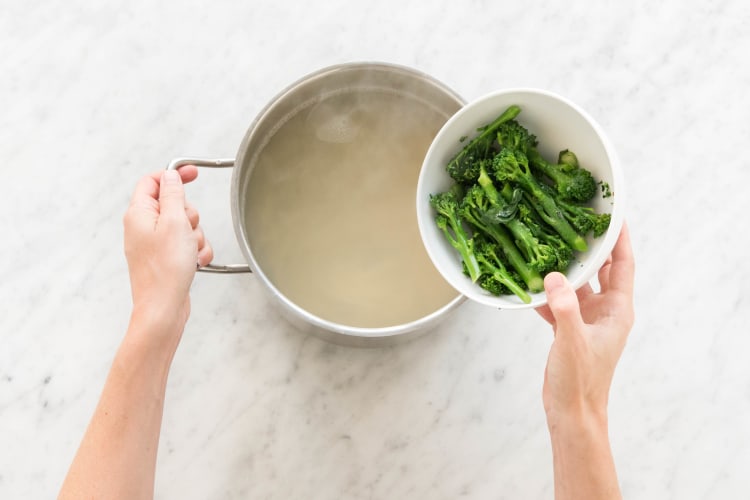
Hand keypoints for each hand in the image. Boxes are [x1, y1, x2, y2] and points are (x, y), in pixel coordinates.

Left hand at [123, 167, 212, 341]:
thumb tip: (171, 176)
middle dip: (190, 216)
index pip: (154, 181)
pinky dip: (195, 252)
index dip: (174, 175)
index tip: (193, 173)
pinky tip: (194, 262)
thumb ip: (173, 194)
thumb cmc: (166, 269)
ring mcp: (154, 244)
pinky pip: (187, 245)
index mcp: (139, 213)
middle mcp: (143, 227)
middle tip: (187, 229)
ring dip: (195, 237)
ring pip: (185, 226)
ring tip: (189, 252)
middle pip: (174, 204)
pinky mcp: (166, 258)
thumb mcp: (174, 222)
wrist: (163, 308)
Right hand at [536, 224, 634, 427]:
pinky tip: (529, 283)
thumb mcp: (572, 342)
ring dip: (565, 268)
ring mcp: (586, 320)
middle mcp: (605, 312)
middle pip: (602, 270)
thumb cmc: (580, 382)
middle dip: (591, 246)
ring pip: (577, 284)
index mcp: (617, 311)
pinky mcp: (569, 330)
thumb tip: (553, 277)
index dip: (620, 239)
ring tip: (549, 245)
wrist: (571, 412)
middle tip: (577, 220)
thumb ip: (564, 308)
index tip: (613, 215)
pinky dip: (546, 292)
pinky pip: (558, 302)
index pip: (623, 265)